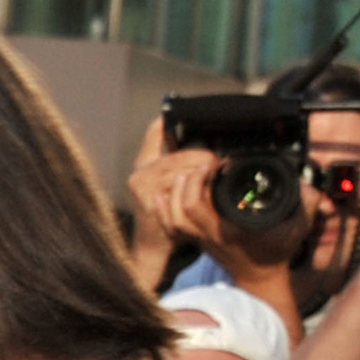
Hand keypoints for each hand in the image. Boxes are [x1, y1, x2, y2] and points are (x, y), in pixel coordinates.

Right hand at [126, 124, 219, 249]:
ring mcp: (142, 186)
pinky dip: (194, 182)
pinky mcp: (148, 200)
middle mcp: (140, 171)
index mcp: (146, 162)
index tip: (190, 114)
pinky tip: (207, 184)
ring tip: (217, 170)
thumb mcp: (175, 184)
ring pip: (176, 165)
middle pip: (175, 151)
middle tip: (219, 158)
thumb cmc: (170, 213)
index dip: (170, 120)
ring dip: (200, 167)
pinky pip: (175, 184)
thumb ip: (184, 164)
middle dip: (200, 153)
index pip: (155, 131)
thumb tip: (212, 145)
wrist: (155, 245)